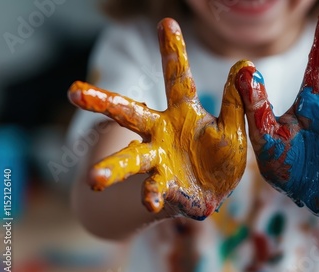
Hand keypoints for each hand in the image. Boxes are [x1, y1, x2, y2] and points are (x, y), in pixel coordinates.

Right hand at [68, 18, 247, 219]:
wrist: (214, 192)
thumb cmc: (219, 155)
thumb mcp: (232, 127)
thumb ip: (235, 101)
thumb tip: (245, 64)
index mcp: (181, 113)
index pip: (176, 78)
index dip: (172, 52)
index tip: (167, 22)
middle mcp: (162, 133)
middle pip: (129, 114)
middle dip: (103, 102)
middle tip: (73, 92)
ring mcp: (159, 161)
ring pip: (131, 160)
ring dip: (113, 168)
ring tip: (93, 180)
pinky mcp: (164, 187)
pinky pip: (154, 191)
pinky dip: (151, 196)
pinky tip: (150, 202)